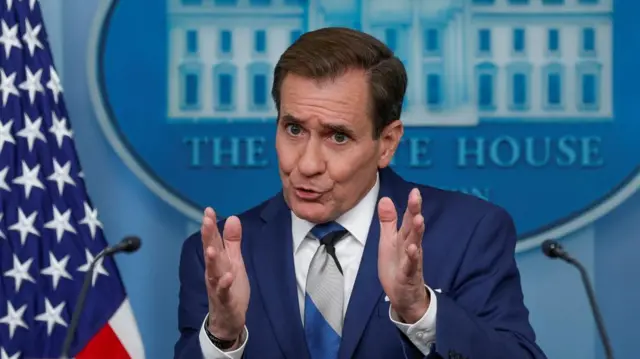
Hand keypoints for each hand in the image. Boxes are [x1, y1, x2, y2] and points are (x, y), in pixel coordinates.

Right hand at [201, 208, 249, 340]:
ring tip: (212, 249)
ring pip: (214, 271)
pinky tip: (228, 276)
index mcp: (217, 261)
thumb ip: (232, 241)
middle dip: (208, 236)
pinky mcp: (225, 299)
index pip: (213, 240)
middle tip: (206, 221)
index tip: (208, 210)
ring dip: (212, 260)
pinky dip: (225, 284)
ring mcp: (217, 286)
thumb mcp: (234, 261)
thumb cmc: (230, 287)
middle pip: (211, 251)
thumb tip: (232, 218)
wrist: (227, 318)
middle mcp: (214, 271)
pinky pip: (224, 291)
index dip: (211, 226)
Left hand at [377, 188, 429, 323]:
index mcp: (404, 237)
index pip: (408, 218)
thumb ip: (388, 221)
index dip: (411, 205)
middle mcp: (411, 246)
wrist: (404, 296)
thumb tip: (385, 198)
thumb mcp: (389, 241)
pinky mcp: (408, 275)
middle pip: (413, 227)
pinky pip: (411, 266)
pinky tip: (413, 249)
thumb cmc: (397, 265)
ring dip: (417, 232)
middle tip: (417, 197)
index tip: (415, 190)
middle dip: (415, 212)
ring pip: (415, 244)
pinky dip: (412, 258)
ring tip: (418, 219)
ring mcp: (412, 261)